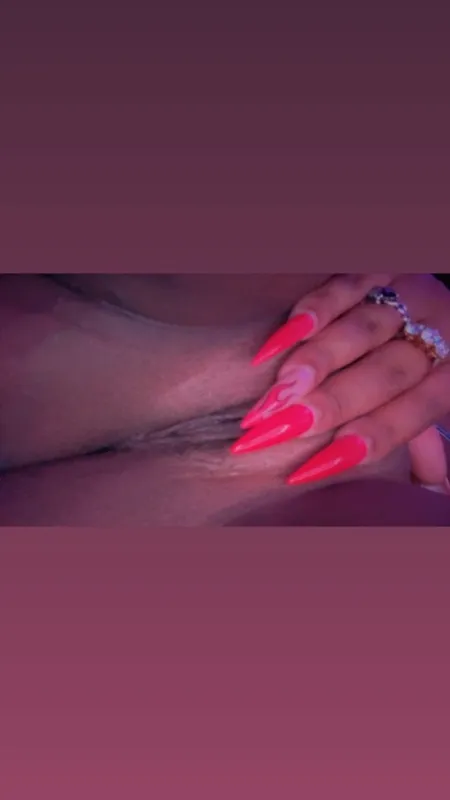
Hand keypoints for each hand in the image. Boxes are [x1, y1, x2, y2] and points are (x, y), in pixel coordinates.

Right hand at [230, 274, 449, 493]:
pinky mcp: (383, 268)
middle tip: (278, 427)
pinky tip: (277, 344)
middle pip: (383, 376)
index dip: (360, 443)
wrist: (440, 301)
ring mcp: (412, 296)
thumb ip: (425, 448)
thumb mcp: (430, 404)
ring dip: (314, 363)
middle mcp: (439, 336)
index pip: (409, 418)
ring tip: (275, 391)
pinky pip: (346, 287)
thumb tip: (430, 492)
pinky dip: (312, 314)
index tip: (303, 471)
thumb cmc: (428, 368)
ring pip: (361, 332)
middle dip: (328, 404)